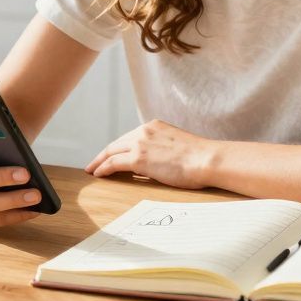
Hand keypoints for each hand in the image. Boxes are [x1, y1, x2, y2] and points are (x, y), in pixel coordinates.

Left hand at [85, 119, 215, 188]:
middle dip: (104, 153)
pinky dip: (103, 168)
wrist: (207, 159)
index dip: (118, 147)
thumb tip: (155, 162)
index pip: (129, 137)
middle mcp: (144, 131)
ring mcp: (140, 143)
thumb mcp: (178, 145)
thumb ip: (162, 149)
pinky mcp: (138, 158)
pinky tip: (98, 174)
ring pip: (111, 151)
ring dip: (99, 161)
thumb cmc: (200, 158)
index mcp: (154, 126)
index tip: (111, 154)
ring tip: (92, 170)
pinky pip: (113, 163)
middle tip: (94, 163)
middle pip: (116, 143)